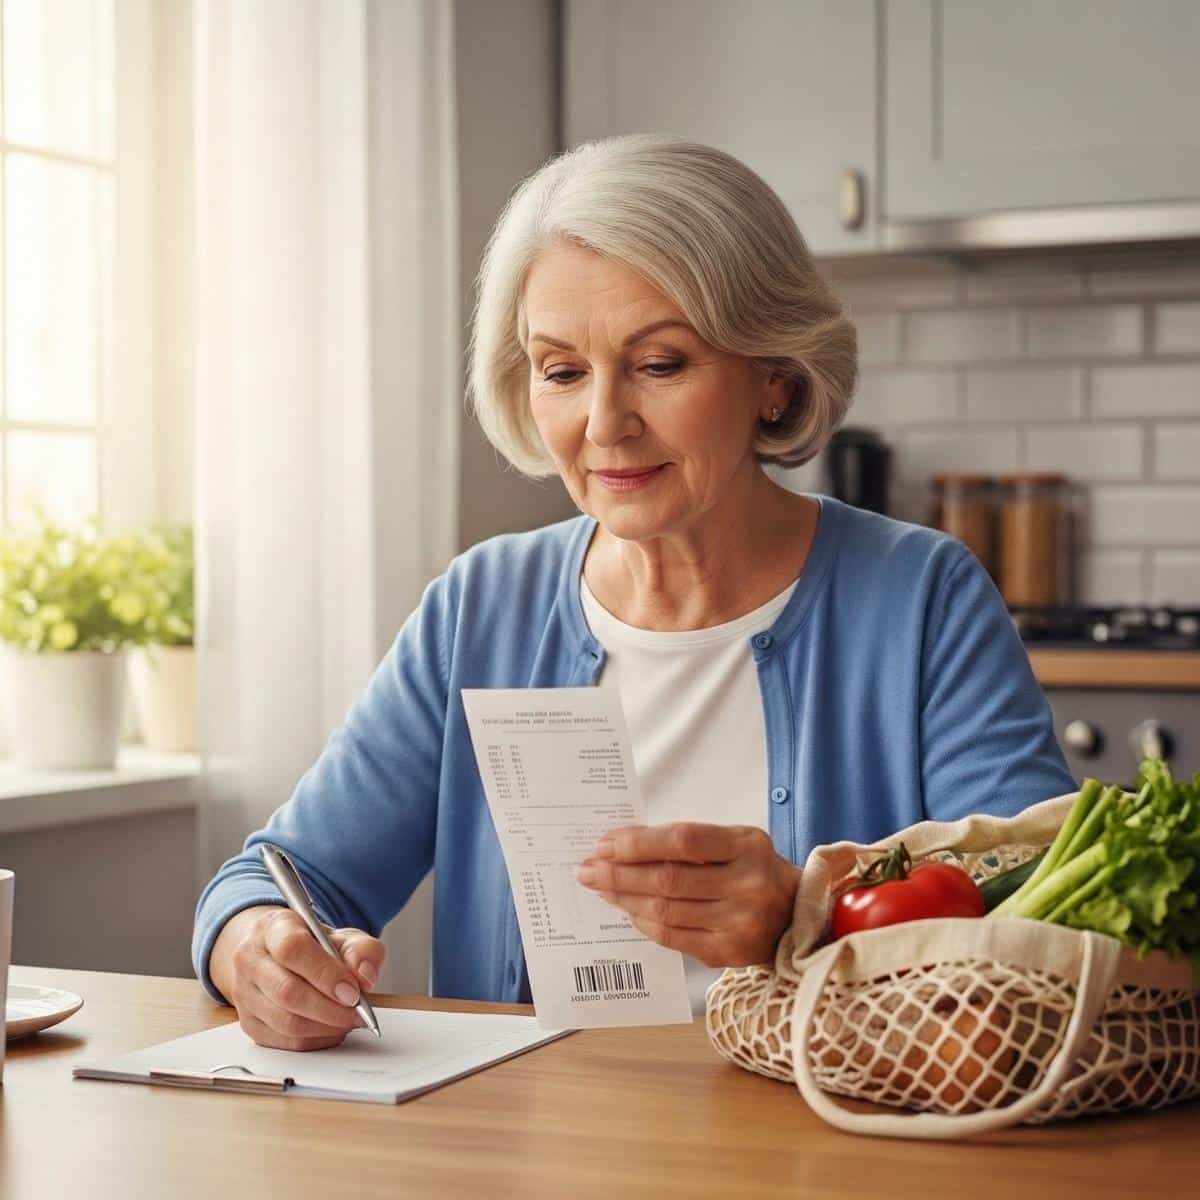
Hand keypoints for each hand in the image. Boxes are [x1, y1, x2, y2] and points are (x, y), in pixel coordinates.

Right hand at [208, 905, 386, 1050]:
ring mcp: (244, 993)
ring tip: (349, 1021)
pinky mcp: (248, 1023)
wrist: (279, 956)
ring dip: (325, 1027)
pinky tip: (333, 1029)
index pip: (292, 949)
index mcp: (273, 928)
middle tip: (358, 1012)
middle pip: (287, 992)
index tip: (353, 991)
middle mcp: (250, 959)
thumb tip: (365, 976)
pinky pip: (284, 1042)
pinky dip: (315, 1040)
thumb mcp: (343, 936)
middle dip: (330, 1008)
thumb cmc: (313, 946)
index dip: (325, 973)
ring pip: (285, 1022)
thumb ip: (362, 950)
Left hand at [573, 823, 800, 968]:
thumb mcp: (735, 843)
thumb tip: (623, 845)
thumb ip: (687, 843)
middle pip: (667, 879)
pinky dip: (643, 922)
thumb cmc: (756, 872)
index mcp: (747, 845)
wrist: (798, 918)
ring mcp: (739, 922)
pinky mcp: (728, 952)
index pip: (682, 840)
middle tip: (586, 869)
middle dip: (618, 873)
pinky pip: (672, 937)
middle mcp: (747, 884)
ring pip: (665, 911)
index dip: (638, 843)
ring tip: (601, 888)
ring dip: (624, 899)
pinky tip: (627, 911)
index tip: (604, 844)